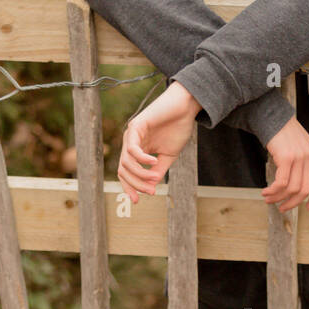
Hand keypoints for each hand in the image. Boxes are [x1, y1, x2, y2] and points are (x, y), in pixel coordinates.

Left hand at [118, 81, 201, 203]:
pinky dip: (142, 159)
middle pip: (123, 171)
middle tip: (151, 192)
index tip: (137, 201)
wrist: (185, 107)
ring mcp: (131, 134)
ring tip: (155, 177)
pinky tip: (154, 162)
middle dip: (135, 185)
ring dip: (141, 174)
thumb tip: (150, 187)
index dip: (130, 188)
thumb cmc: (177, 128)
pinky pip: (133, 149)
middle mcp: (130, 143)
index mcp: (137, 150)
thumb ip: (158, 171)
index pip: (126, 173)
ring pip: (127, 163)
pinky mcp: (135, 126)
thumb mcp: (168, 156)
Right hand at [262, 115, 308, 212]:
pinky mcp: (286, 157)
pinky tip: (266, 192)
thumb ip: (302, 162)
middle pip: (305, 189)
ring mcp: (299, 157)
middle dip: (293, 203)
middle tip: (282, 208)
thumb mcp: (299, 146)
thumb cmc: (282, 132)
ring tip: (269, 199)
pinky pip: (281, 183)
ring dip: (279, 198)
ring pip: (292, 188)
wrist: (272, 116)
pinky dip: (273, 191)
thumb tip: (295, 186)